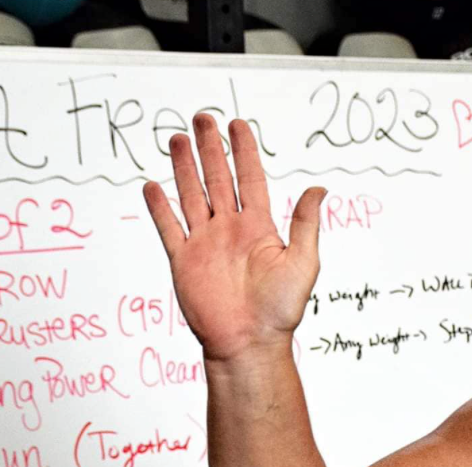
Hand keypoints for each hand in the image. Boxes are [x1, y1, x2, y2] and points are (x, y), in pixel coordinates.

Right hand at [143, 114, 326, 360]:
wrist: (248, 343)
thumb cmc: (280, 311)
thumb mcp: (304, 263)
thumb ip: (306, 224)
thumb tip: (319, 188)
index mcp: (259, 228)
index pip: (249, 179)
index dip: (243, 151)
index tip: (237, 125)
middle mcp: (230, 230)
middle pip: (218, 179)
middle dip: (210, 149)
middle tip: (202, 118)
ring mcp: (205, 244)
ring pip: (191, 196)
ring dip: (184, 168)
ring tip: (177, 139)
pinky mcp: (184, 261)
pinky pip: (169, 228)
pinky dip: (160, 207)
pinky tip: (153, 186)